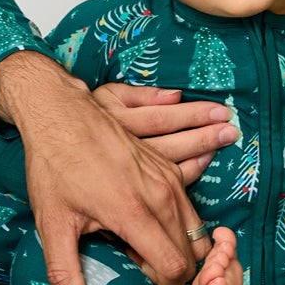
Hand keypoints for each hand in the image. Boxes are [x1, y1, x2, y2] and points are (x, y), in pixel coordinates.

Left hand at [0, 53, 212, 284]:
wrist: (62, 113)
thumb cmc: (54, 166)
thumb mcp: (53, 222)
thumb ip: (65, 272)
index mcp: (133, 211)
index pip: (173, 267)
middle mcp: (159, 194)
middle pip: (191, 251)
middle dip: (178, 276)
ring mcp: (166, 177)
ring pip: (195, 228)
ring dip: (182, 250)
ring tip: (150, 260)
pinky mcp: (166, 166)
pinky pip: (188, 205)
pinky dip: (181, 227)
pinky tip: (153, 233)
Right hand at [93, 82, 237, 185]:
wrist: (53, 134)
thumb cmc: (86, 115)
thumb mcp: (109, 95)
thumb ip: (141, 96)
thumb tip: (175, 95)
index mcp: (119, 122)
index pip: (164, 120)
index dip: (195, 116)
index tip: (221, 112)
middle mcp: (123, 150)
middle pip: (171, 143)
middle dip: (204, 135)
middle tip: (231, 129)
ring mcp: (124, 174)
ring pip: (168, 165)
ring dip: (198, 151)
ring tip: (222, 141)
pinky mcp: (123, 189)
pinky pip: (159, 184)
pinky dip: (184, 174)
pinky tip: (202, 163)